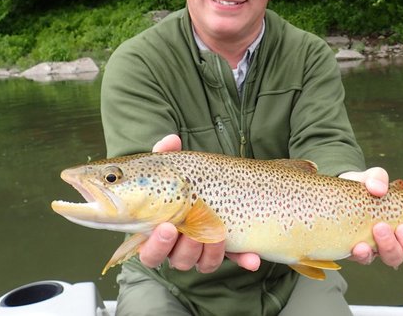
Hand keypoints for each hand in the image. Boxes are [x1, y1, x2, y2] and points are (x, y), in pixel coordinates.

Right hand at [138, 134, 260, 272]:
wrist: (209, 184)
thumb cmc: (179, 181)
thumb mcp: (171, 167)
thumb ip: (165, 155)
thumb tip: (170, 140)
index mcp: (158, 233)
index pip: (149, 253)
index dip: (155, 246)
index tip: (166, 227)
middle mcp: (179, 248)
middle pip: (177, 260)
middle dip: (184, 247)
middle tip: (189, 230)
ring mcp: (204, 250)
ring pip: (203, 262)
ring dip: (210, 250)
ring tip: (217, 231)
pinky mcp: (226, 250)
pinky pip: (234, 259)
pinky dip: (243, 259)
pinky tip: (253, 259)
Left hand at [339, 167, 402, 267]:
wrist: (338, 194)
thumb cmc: (362, 189)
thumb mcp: (371, 178)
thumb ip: (377, 177)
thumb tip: (379, 188)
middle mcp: (395, 240)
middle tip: (393, 227)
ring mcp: (377, 247)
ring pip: (391, 259)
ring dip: (387, 247)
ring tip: (377, 229)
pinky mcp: (358, 251)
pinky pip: (365, 259)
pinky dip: (363, 255)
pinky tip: (359, 247)